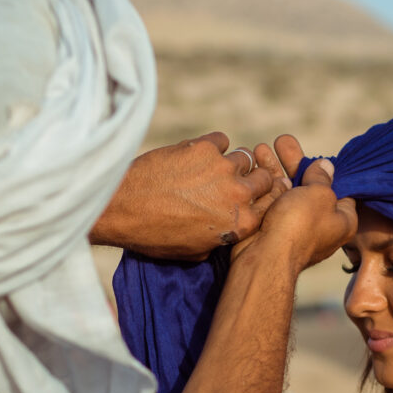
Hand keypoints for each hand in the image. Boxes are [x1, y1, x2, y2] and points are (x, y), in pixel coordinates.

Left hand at [89, 132, 290, 258]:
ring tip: (212, 169)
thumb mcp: (195, 252)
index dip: (261, 201)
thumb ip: (221, 238)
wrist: (122, 207)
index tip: (252, 197)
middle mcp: (239, 195)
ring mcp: (223, 168)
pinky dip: (212, 146)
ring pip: (244, 157)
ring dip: (232, 163)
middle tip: (234, 182)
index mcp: (242, 224)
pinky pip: (221, 140)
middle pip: (264, 179)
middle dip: (252, 180)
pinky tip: (196, 156)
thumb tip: (227, 228)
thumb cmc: (156, 236)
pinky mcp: (204, 146)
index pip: (270, 207)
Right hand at [236, 139, 355, 272]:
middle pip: (309, 185)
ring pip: (286, 191)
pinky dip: (263, 185)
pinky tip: (253, 166)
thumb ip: (321, 177)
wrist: (266, 258)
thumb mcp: (319, 194)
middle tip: (281, 141)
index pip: (340, 189)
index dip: (327, 170)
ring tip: (260, 149)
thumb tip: (326, 166)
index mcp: (342, 220)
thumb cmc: (299, 226)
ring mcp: (295, 227)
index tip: (317, 154)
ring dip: (273, 168)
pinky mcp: (274, 229)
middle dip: (293, 162)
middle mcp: (321, 224)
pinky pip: (270, 202)